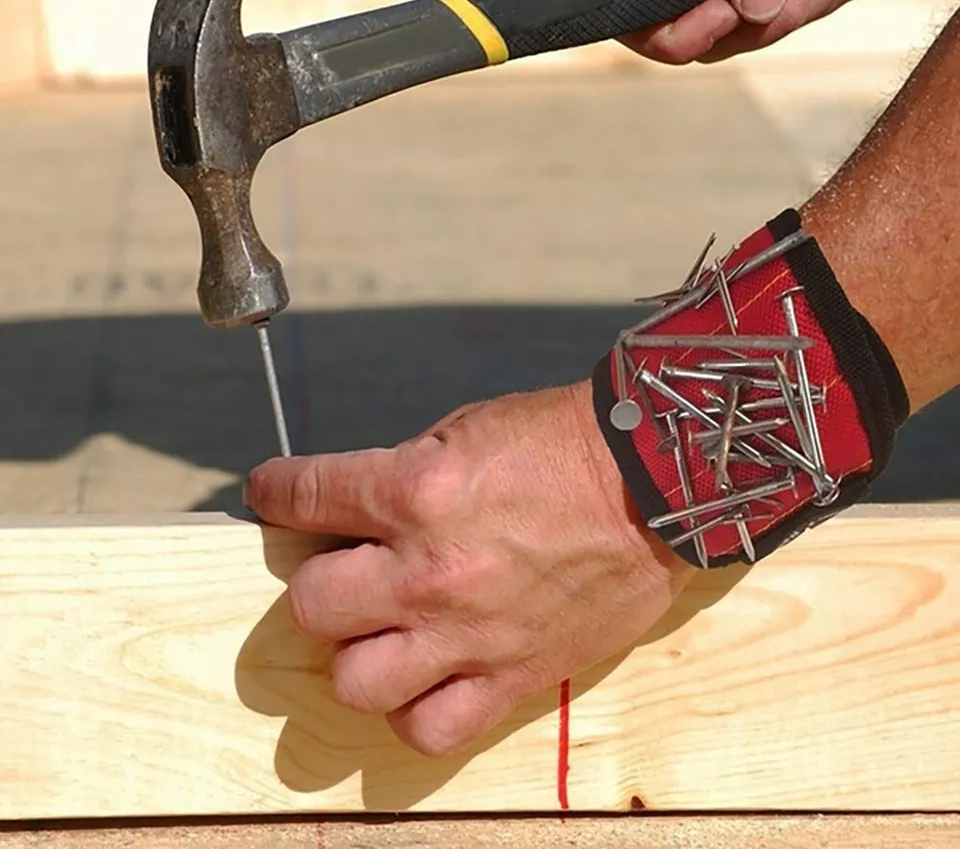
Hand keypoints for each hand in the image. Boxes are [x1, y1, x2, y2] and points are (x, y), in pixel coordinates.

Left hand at [243, 381, 693, 756]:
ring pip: (354, 682)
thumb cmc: (558, 443)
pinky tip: (425, 677)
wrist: (652, 482)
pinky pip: (430, 730)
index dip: (274, 491)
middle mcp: (429, 571)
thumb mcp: (465, 433)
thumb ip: (400, 477)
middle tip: (346, 573)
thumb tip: (353, 509)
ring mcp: (469, 634)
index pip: (302, 497)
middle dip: (316, 585)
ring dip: (356, 653)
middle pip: (310, 607)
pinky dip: (414, 709)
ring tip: (383, 631)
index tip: (271, 493)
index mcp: (414, 492)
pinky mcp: (513, 676)